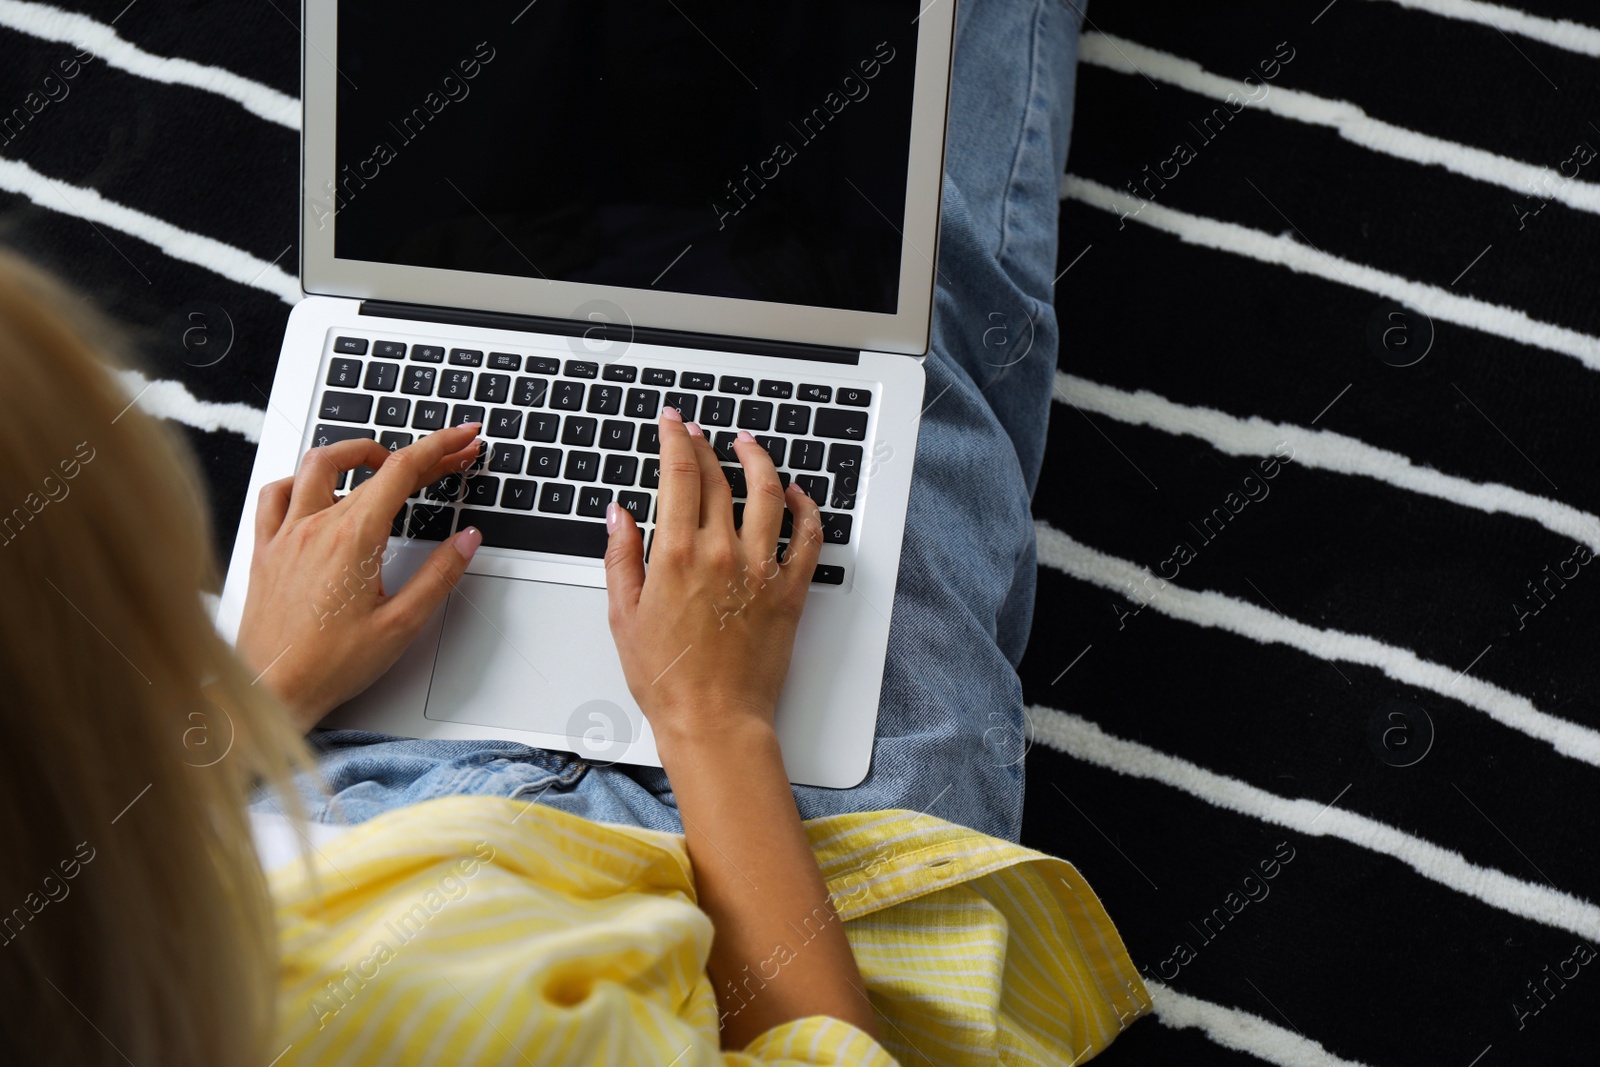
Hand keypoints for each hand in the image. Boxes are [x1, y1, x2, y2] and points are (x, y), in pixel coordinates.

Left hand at [236, 423, 484, 730]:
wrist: (270, 690)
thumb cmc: (328, 666)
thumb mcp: (401, 624)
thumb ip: (439, 575)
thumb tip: (466, 539)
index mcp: (354, 538)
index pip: (404, 470)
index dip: (441, 446)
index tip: (464, 439)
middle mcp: (317, 526)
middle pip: (373, 467)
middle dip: (418, 456)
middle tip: (448, 459)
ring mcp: (286, 535)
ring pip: (316, 465)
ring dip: (353, 452)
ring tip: (379, 458)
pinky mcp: (265, 551)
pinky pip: (274, 495)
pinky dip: (298, 481)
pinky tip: (313, 492)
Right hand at [603, 407, 823, 751]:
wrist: (715, 720)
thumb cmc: (667, 678)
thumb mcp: (624, 616)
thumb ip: (621, 557)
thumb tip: (619, 514)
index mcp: (677, 555)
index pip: (679, 474)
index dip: (675, 439)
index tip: (672, 422)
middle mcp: (723, 553)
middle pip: (719, 478)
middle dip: (706, 446)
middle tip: (698, 432)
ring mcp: (761, 570)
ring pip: (769, 494)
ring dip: (759, 461)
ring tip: (749, 446)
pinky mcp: (789, 591)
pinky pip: (808, 537)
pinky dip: (806, 508)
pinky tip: (797, 494)